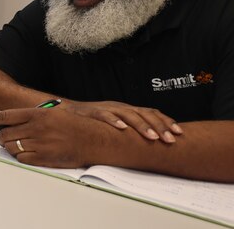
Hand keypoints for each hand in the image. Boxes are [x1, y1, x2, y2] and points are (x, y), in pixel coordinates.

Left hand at [0, 107, 121, 167]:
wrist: (94, 139)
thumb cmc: (75, 126)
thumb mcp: (54, 113)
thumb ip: (32, 116)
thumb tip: (11, 121)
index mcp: (38, 114)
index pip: (5, 116)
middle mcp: (37, 128)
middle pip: (5, 134)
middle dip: (0, 137)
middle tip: (1, 139)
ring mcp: (40, 143)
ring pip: (11, 147)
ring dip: (9, 148)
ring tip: (13, 147)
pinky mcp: (45, 158)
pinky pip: (22, 159)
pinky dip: (19, 157)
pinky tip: (24, 154)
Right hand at [61, 100, 182, 142]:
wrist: (69, 111)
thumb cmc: (96, 120)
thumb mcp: (118, 122)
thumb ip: (132, 128)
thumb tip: (155, 142)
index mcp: (129, 110)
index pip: (152, 113)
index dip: (166, 121)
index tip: (179, 133)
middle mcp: (122, 107)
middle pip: (144, 114)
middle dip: (159, 127)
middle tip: (170, 140)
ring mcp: (108, 108)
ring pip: (128, 114)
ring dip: (142, 126)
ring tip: (152, 137)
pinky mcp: (93, 112)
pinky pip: (105, 116)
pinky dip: (113, 121)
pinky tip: (121, 128)